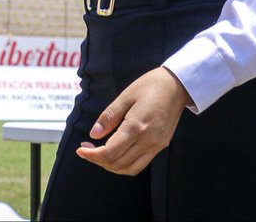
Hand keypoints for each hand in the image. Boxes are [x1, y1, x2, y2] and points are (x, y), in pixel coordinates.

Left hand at [75, 67, 190, 174]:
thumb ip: (108, 117)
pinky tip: (115, 153)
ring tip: (98, 153)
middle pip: (118, 163)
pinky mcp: (161, 146)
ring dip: (111, 166)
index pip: (110, 152)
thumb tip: (93, 135)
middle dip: (98, 160)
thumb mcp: (124, 96)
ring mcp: (156, 145)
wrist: (176, 86)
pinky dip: (124, 165)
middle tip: (86, 149)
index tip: (80, 150)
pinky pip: (140, 164)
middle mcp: (148, 140)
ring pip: (129, 168)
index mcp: (136, 127)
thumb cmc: (149, 86)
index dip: (92, 155)